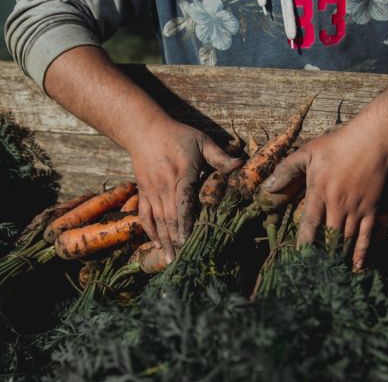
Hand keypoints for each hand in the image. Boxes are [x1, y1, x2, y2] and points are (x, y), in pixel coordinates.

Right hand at [126, 118, 241, 262]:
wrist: (144, 130)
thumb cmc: (177, 136)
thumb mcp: (201, 141)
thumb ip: (220, 156)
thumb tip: (241, 164)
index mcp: (182, 173)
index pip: (184, 201)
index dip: (187, 222)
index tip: (191, 240)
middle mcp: (165, 185)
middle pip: (171, 217)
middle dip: (178, 239)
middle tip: (186, 260)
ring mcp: (152, 191)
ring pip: (158, 220)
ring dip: (165, 241)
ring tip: (171, 260)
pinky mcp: (144, 193)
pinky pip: (145, 216)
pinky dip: (150, 232)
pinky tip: (157, 245)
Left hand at [262, 120, 387, 269]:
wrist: (372, 140)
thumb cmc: (337, 145)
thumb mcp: (308, 153)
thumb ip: (286, 170)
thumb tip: (267, 187)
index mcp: (320, 192)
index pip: (309, 223)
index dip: (303, 242)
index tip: (297, 258)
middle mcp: (338, 204)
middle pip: (327, 236)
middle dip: (320, 254)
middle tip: (312, 269)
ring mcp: (356, 208)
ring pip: (345, 239)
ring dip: (337, 255)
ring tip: (328, 271)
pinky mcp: (371, 209)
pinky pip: (366, 235)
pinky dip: (361, 252)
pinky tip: (356, 266)